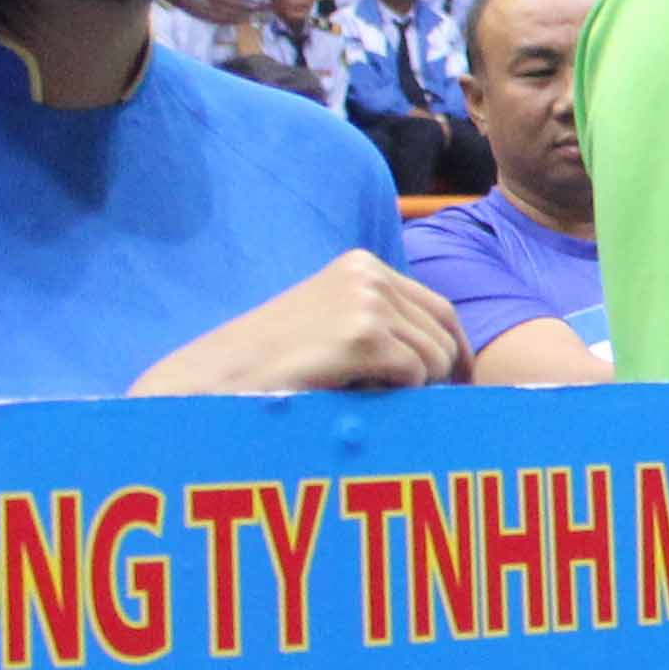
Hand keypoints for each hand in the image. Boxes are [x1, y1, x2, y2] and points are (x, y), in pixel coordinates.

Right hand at [129, 251, 465, 395]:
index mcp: (362, 266)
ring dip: (410, 389)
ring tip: (360, 395)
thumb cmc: (273, 364)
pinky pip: (414, 375)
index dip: (453, 351)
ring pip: (435, 358)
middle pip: (444, 333)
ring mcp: (366, 301)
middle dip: (435, 375)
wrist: (214, 379)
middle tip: (404, 403)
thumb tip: (448, 357)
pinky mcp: (361, 335)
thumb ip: (381, 324)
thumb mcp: (331, 325)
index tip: (454, 385)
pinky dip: (394, 395)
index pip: (439, 309)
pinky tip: (352, 396)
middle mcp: (368, 274)